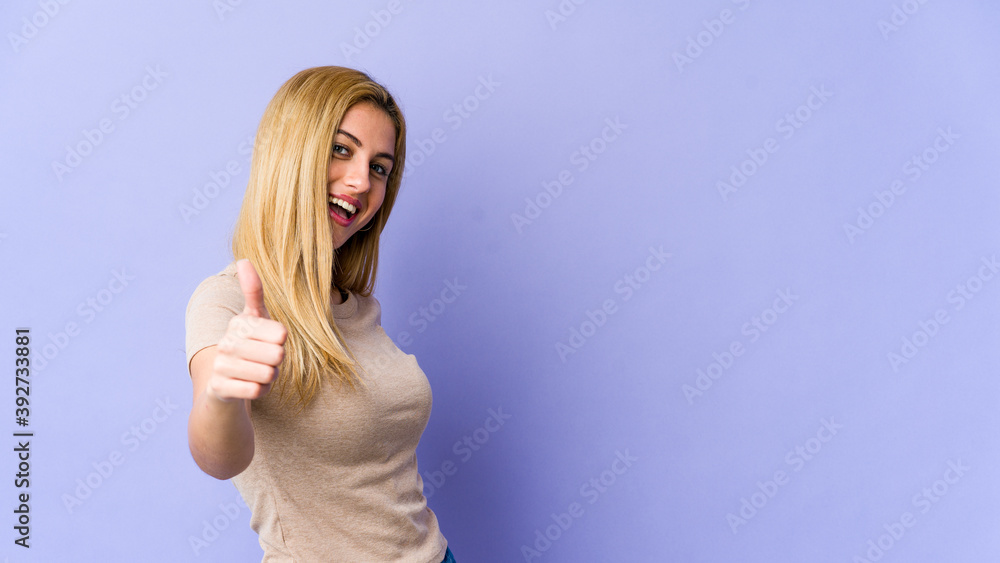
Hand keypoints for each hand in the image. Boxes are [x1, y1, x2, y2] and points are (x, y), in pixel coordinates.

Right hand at [205, 259, 287, 402]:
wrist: (224, 386)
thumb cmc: (249, 348)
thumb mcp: (255, 319)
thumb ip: (253, 291)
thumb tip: (243, 259)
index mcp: (239, 323)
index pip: (282, 334)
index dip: (282, 343)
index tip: (269, 343)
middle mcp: (226, 342)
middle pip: (277, 355)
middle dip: (277, 363)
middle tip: (264, 361)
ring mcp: (220, 365)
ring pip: (268, 374)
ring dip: (269, 378)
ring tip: (258, 373)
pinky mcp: (218, 387)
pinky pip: (256, 391)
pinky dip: (260, 391)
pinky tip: (250, 387)